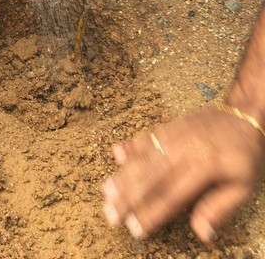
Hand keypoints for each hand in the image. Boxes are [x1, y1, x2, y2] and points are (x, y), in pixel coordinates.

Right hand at [102, 107, 264, 241]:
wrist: (243, 115)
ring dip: (123, 173)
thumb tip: (201, 234)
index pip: (173, 194)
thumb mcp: (242, 186)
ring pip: (144, 155)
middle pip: (152, 175)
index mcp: (205, 165)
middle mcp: (186, 147)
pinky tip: (115, 153)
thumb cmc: (243, 155)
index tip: (135, 228)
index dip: (152, 212)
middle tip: (110, 213)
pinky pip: (147, 134)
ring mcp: (175, 133)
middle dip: (128, 196)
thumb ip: (219, 208)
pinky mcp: (170, 124)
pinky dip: (131, 145)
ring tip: (106, 190)